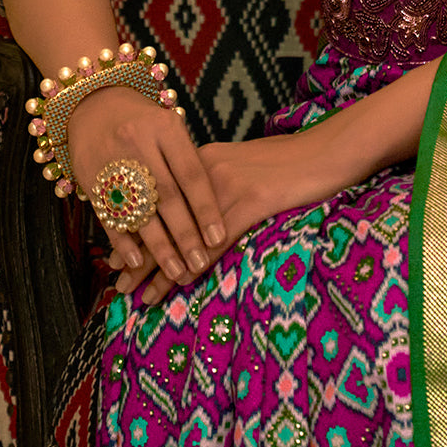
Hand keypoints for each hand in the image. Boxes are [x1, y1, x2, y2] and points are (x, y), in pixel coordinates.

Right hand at [68, 85, 226, 287]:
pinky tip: (137, 262)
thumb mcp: (170, 128)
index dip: (206, 208)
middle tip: (199, 264)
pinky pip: (109, 214)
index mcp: (166, 128)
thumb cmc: (144, 122)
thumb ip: (188, 162)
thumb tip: (217, 210)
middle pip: (167, 196)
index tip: (219, 238)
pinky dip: (124, 241)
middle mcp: (140, 143)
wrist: (93, 102)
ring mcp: (113, 161)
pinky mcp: (90, 178)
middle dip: (185, 234)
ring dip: (158, 246)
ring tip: (176, 271)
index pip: (191, 174)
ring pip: (140, 210)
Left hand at [112, 131, 333, 303]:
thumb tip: (197, 217)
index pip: (159, 199)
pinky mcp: (250, 202)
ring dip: (157, 270)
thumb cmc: (293, 163)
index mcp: (203, 160)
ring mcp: (228, 186)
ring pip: (181, 234)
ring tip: (137, 296)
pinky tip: (179, 286)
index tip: (120, 254)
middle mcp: (207, 171)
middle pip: (162, 218)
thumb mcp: (246, 168)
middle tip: (118, 283)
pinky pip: (213, 242)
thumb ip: (218, 186)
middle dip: (138, 254)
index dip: (138, 229)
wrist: (328, 149)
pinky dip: (193, 266)